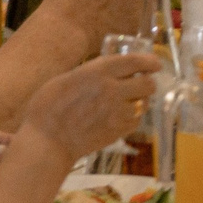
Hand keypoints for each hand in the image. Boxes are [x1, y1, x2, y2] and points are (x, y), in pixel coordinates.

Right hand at [22, 51, 161, 161]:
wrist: (47, 141)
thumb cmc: (47, 107)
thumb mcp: (65, 79)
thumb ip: (89, 73)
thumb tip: (105, 71)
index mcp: (98, 72)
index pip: (135, 62)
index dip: (149, 61)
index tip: (155, 63)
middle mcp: (112, 90)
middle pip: (147, 84)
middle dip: (147, 82)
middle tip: (141, 83)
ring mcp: (117, 112)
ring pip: (144, 103)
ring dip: (140, 100)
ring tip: (128, 101)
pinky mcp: (118, 131)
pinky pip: (135, 121)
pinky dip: (132, 117)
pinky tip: (121, 116)